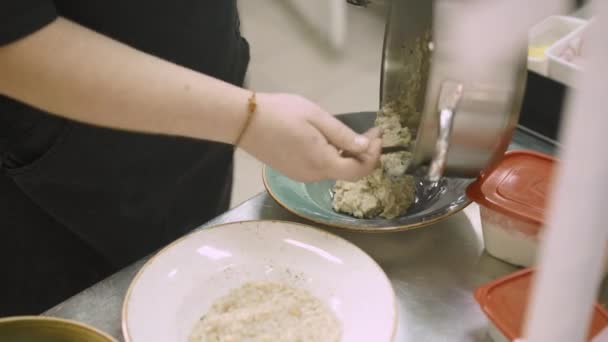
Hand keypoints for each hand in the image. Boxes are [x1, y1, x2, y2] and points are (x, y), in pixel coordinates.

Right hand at [240, 93, 381, 181]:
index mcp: (322, 163)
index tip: (378, 135)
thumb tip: (364, 147)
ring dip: (349, 155)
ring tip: (354, 134)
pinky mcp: (292, 171)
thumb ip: (343, 135)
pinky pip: (320, 167)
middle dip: (364, 153)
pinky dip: (333, 157)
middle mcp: (313, 176)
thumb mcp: (317, 118)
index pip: (359, 170)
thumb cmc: (281, 113)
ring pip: (335, 170)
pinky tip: (331, 141)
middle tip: (371, 131)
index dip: (374, 155)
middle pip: (348, 172)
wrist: (244, 121)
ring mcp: (301, 175)